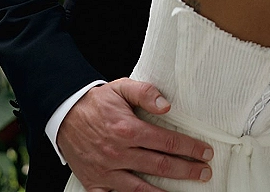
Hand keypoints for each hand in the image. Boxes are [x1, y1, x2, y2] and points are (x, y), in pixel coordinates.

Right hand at [57, 78, 212, 191]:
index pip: (167, 141)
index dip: (189, 147)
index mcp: (128, 129)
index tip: (205, 152)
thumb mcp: (121, 88)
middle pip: (160, 166)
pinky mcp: (95, 183)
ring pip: (142, 189)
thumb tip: (167, 105)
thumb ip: (145, 92)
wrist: (64, 114)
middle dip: (187, 170)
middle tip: (204, 172)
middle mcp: (118, 153)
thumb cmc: (97, 102)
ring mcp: (106, 172)